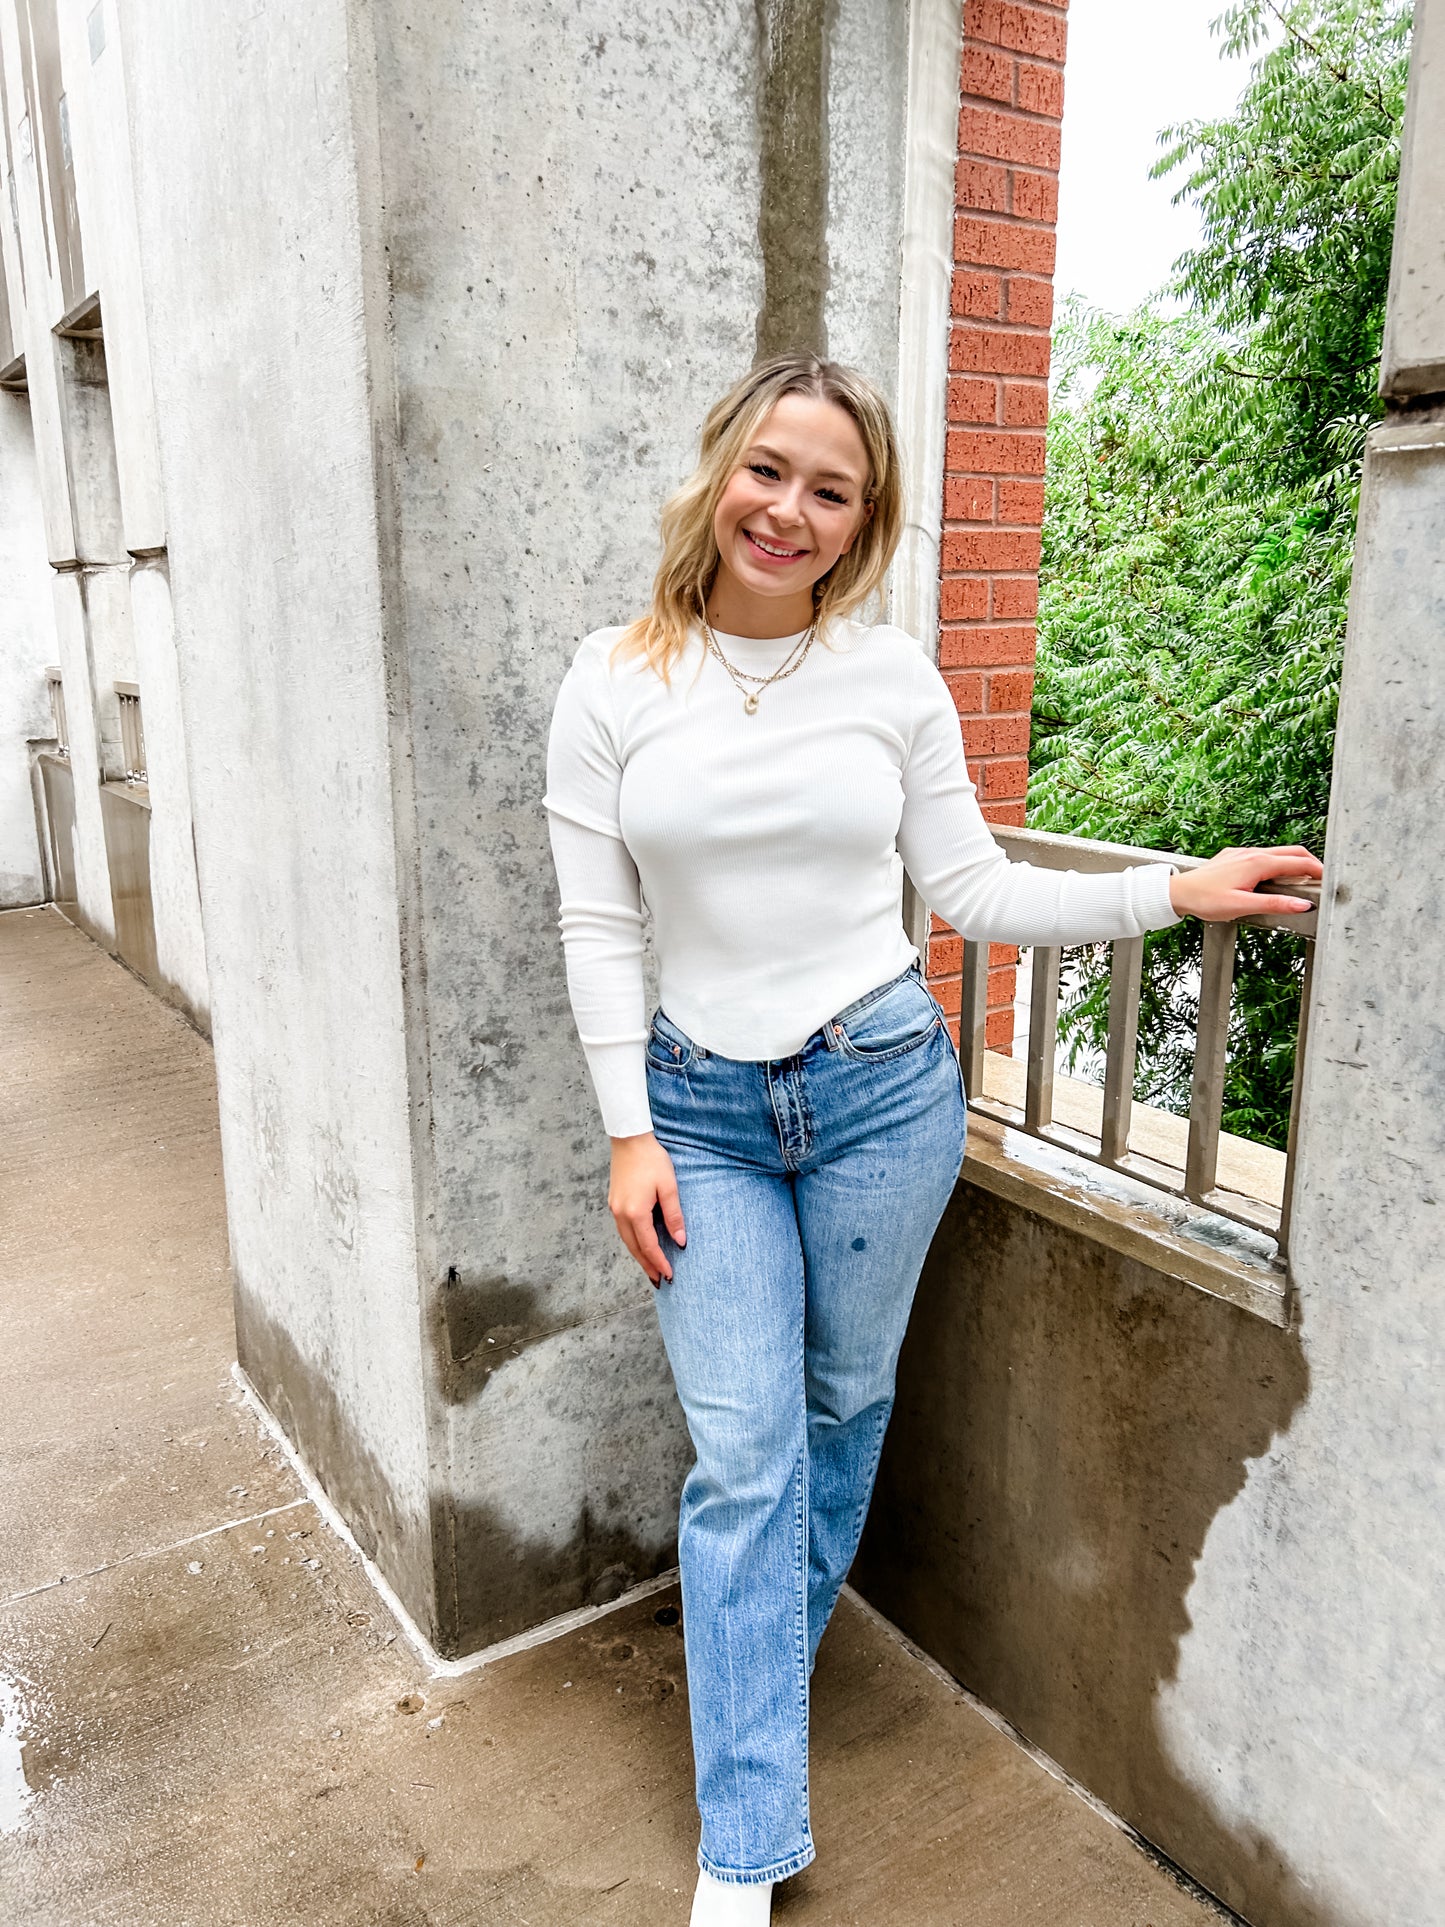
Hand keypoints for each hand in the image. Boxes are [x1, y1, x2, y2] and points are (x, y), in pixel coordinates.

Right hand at [608, 1132, 685, 1285]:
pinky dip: (633, 1242)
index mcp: (635, 1212)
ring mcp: (615, 1208)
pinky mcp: (614, 1202)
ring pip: (627, 1240)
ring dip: (639, 1256)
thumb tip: (680, 1240)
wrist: (629, 1139)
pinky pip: (623, 1230)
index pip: (649, 1246)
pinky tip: (641, 1245)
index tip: (669, 1275)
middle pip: (634, 1248)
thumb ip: (674, 1215)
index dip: (659, 1262)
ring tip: (651, 1268)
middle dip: (647, 1265)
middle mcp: (621, 1214)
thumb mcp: (668, 1187)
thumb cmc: (652, 1160)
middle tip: (659, 1281)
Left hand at [1168, 845, 1322, 922]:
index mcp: (1258, 863)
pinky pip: (1263, 855)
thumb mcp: (1243, 906)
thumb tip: (1303, 905)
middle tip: (1322, 878)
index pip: (1298, 862)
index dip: (1318, 870)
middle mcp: (1252, 853)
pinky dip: (1278, 863)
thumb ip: (1276, 904)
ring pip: (1278, 853)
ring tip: (1304, 879)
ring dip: (1294, 862)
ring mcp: (1242, 853)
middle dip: (1311, 862)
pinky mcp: (1234, 857)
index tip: (1330, 879)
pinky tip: (1276, 876)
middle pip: (1292, 852)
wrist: (1179, 892)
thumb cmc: (1206, 900)